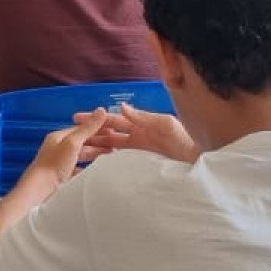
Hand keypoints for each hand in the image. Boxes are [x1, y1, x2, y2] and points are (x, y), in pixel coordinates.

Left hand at [28, 109, 119, 184]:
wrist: (40, 191)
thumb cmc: (55, 164)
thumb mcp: (72, 143)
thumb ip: (87, 128)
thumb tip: (101, 109)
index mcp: (59, 137)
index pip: (81, 128)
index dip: (98, 128)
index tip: (114, 131)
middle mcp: (58, 148)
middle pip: (82, 142)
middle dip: (99, 142)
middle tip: (118, 143)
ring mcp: (60, 163)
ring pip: (81, 155)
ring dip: (96, 154)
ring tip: (112, 155)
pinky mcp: (62, 176)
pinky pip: (79, 169)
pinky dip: (89, 168)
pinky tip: (98, 171)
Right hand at [82, 104, 196, 162]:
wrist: (199, 164)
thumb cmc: (186, 141)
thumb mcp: (166, 125)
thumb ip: (143, 117)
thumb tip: (121, 107)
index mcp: (142, 124)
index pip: (114, 119)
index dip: (97, 118)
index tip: (78, 117)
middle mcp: (138, 136)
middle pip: (109, 132)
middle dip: (92, 131)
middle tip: (71, 133)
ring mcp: (139, 151)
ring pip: (112, 146)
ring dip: (96, 145)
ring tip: (79, 149)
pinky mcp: (141, 164)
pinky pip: (120, 160)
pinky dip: (107, 159)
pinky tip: (96, 163)